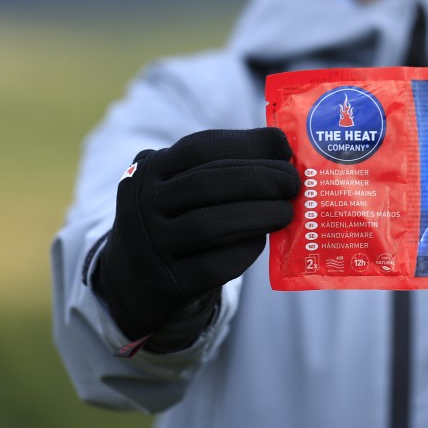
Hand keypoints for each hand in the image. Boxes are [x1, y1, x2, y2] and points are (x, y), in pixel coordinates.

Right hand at [93, 128, 299, 342]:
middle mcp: (142, 203)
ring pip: (209, 224)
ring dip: (258, 214)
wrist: (135, 282)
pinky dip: (243, 251)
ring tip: (286, 212)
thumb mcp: (179, 186)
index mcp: (150, 169)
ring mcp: (150, 245)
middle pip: (208, 182)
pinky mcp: (166, 283)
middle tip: (293, 182)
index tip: (283, 147)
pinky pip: (212, 265)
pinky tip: (261, 241)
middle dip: (261, 178)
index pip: (200, 147)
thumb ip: (219, 168)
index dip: (247, 143)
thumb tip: (284, 153)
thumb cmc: (176, 221)